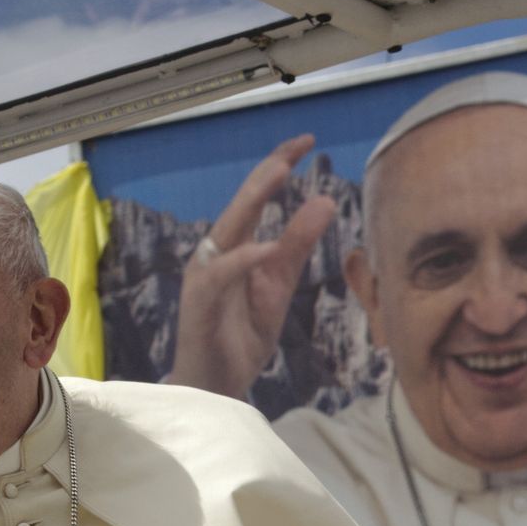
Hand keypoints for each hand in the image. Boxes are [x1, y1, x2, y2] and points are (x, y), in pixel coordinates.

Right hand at [165, 135, 336, 397]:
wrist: (215, 385)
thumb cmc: (240, 334)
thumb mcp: (279, 286)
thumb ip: (298, 246)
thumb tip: (327, 201)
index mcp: (235, 245)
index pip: (256, 196)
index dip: (279, 164)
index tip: (308, 140)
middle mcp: (216, 253)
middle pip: (241, 203)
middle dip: (268, 171)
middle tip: (297, 147)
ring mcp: (205, 275)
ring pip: (228, 229)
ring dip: (253, 200)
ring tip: (281, 174)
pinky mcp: (199, 302)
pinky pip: (220, 275)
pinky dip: (243, 260)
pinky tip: (267, 248)